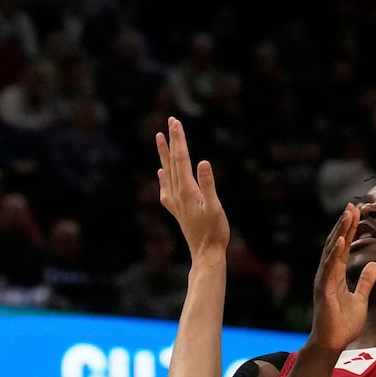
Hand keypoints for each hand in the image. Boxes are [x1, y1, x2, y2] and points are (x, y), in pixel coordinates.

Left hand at [155, 117, 228, 255]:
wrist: (206, 255)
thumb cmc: (214, 232)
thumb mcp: (215, 207)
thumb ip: (209, 185)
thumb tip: (204, 162)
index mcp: (187, 190)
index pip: (182, 159)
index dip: (179, 139)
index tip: (176, 122)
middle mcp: (178, 194)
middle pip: (173, 162)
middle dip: (171, 141)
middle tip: (170, 122)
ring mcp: (176, 202)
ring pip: (168, 172)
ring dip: (165, 154)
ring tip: (160, 139)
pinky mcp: (178, 210)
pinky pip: (167, 188)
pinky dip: (163, 177)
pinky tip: (161, 173)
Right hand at [308, 205, 375, 353]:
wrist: (333, 342)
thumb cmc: (343, 324)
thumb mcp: (361, 299)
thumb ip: (365, 282)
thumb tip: (373, 265)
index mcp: (336, 274)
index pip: (343, 247)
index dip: (350, 229)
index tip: (357, 212)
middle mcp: (328, 273)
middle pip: (336, 243)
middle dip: (344, 224)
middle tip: (352, 205)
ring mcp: (324, 280)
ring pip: (332, 251)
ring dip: (340, 232)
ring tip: (348, 214)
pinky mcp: (323, 289)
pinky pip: (329, 268)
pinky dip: (334, 253)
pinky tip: (341, 239)